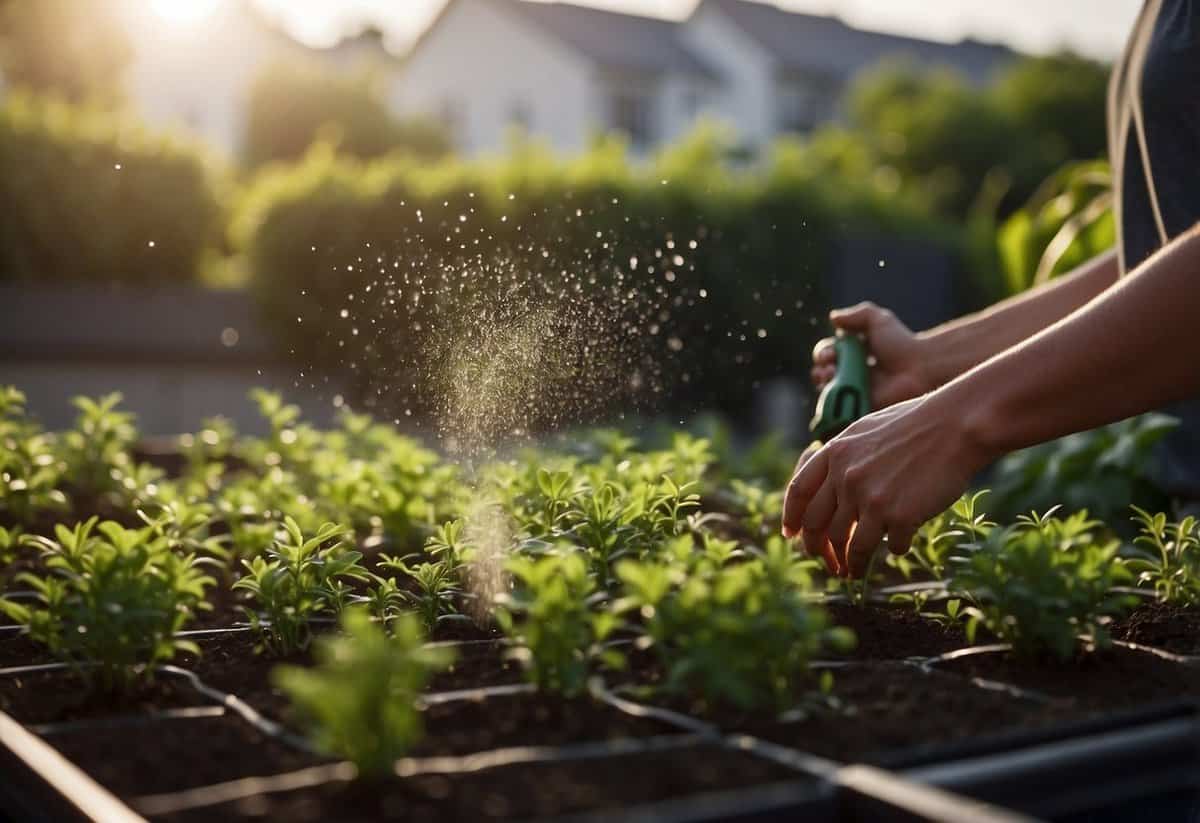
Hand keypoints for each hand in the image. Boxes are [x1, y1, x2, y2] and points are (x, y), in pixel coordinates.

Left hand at [782, 391, 993, 577]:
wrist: (955, 425)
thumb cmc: (915, 425)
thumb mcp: (865, 432)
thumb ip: (844, 459)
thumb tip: (829, 489)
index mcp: (835, 454)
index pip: (799, 491)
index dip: (791, 516)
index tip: (791, 534)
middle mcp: (846, 478)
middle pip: (819, 526)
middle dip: (819, 550)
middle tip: (826, 561)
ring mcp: (871, 499)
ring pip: (850, 546)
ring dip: (851, 564)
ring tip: (853, 571)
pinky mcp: (899, 516)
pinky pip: (890, 547)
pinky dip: (895, 549)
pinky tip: (901, 545)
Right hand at [811, 302, 930, 409]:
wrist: (920, 367)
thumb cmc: (902, 343)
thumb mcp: (878, 320)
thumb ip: (856, 314)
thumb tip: (833, 318)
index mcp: (855, 353)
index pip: (828, 353)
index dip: (824, 352)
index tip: (830, 353)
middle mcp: (854, 372)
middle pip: (823, 372)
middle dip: (820, 369)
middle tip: (829, 367)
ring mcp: (857, 391)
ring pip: (828, 392)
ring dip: (823, 383)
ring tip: (830, 377)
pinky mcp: (862, 408)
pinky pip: (839, 410)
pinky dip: (832, 402)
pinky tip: (837, 392)